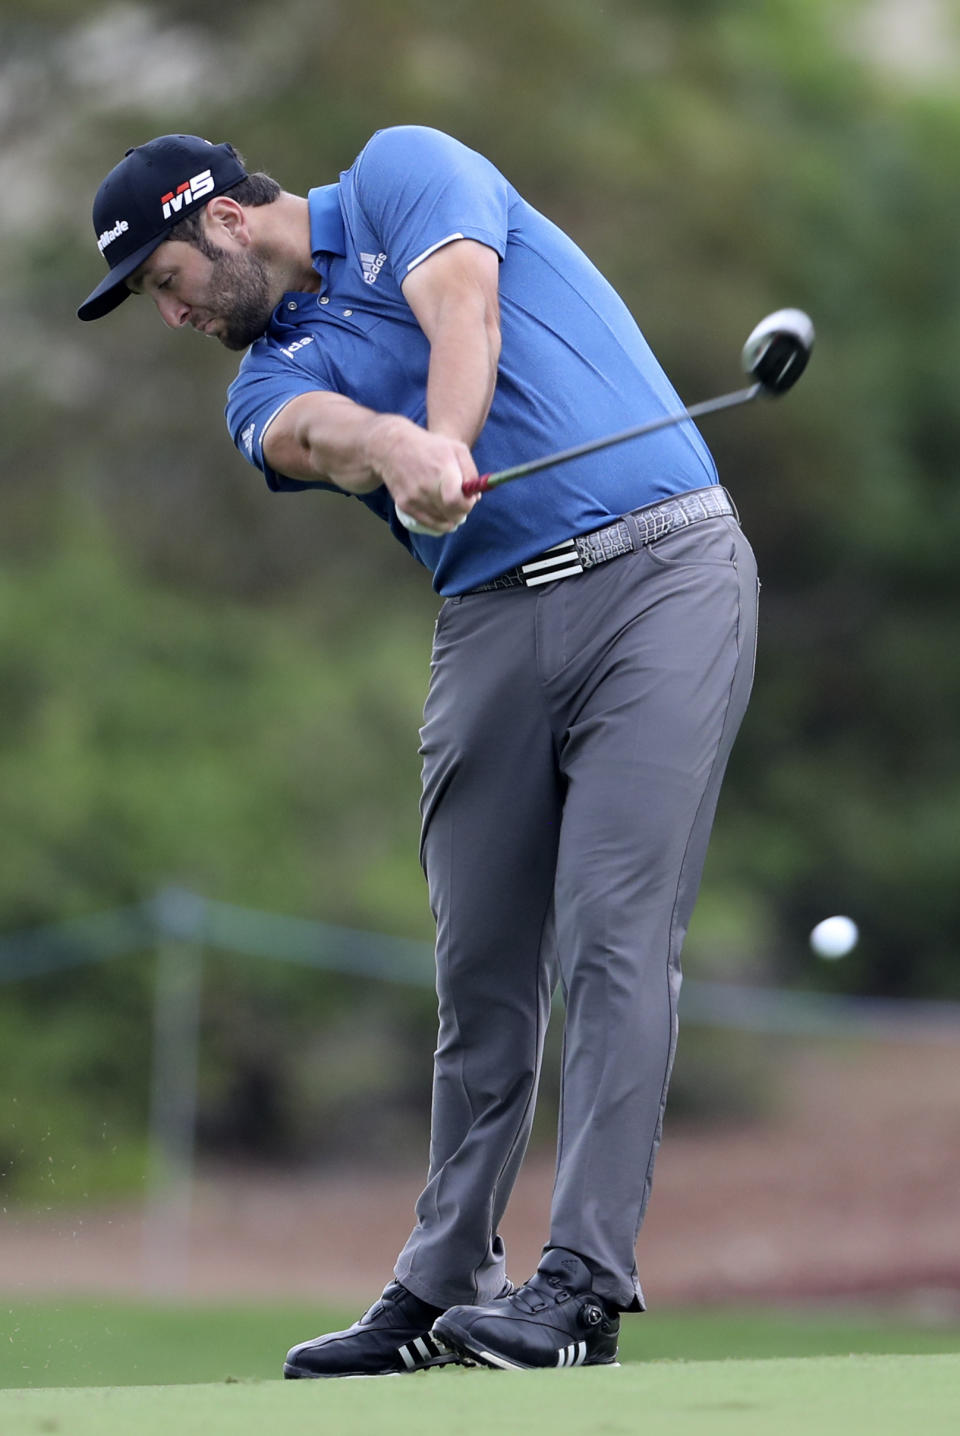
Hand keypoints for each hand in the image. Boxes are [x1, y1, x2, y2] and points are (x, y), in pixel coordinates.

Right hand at [365, 416, 479, 534]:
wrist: (392, 447)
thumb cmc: (429, 446)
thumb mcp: (457, 449)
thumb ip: (471, 472)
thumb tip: (475, 497)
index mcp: (442, 470)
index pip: (457, 502)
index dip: (467, 505)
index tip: (469, 499)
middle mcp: (427, 486)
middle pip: (452, 515)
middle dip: (461, 511)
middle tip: (460, 502)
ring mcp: (414, 497)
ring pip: (441, 522)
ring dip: (449, 516)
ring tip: (448, 502)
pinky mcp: (405, 505)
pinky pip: (428, 523)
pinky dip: (438, 521)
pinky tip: (440, 511)